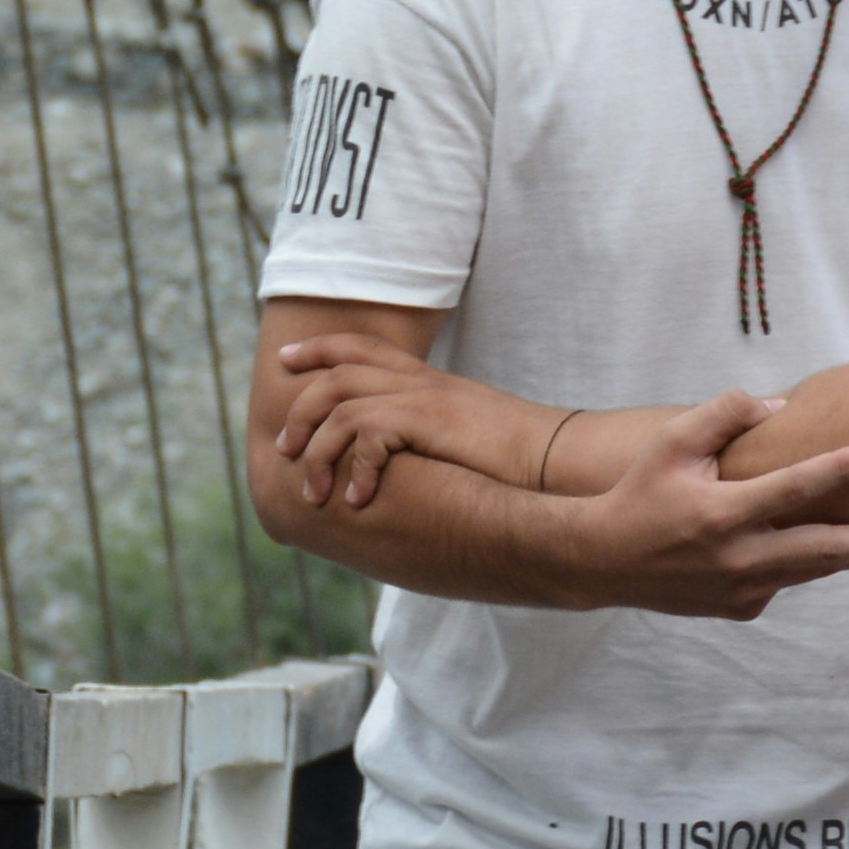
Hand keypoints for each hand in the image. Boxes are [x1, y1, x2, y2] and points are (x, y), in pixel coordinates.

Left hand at [265, 333, 544, 508]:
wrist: (565, 461)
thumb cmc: (525, 465)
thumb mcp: (472, 445)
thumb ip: (437, 445)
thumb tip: (412, 471)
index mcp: (431, 383)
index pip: (363, 348)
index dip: (319, 348)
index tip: (285, 360)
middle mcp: (423, 382)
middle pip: (339, 370)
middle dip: (300, 406)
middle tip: (283, 445)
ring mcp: (427, 398)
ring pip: (341, 402)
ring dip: (316, 446)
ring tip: (311, 489)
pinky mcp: (432, 420)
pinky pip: (368, 432)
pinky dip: (353, 467)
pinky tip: (355, 501)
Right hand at [555, 388, 848, 618]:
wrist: (603, 562)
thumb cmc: (639, 491)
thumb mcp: (670, 442)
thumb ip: (725, 414)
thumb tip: (781, 405)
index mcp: (722, 514)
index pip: (795, 488)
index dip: (841, 467)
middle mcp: (739, 559)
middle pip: (827, 550)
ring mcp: (742, 591)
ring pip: (815, 570)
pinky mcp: (742, 609)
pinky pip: (787, 580)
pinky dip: (808, 561)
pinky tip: (828, 545)